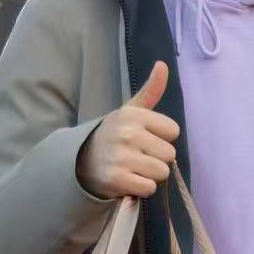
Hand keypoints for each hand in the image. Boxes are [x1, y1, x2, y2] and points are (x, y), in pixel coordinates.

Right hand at [77, 61, 179, 199]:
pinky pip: (149, 188)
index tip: (145, 138)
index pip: (173, 131)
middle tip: (138, 156)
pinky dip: (141, 188)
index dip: (162, 138)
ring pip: (161, 172)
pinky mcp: (117, 179)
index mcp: (133, 115)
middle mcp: (127, 134)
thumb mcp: (130, 111)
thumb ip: (150, 91)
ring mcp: (122, 157)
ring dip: (150, 175)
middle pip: (169, 154)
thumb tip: (163, 65)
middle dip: (157, 158)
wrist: (81, 160)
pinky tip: (128, 179)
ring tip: (133, 168)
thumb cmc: (113, 135)